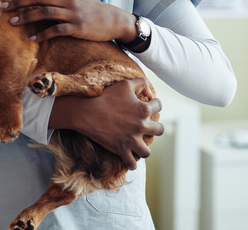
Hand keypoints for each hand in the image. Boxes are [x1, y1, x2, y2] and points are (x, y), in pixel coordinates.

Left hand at [3, 0, 135, 42]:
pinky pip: (56, 30)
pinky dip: (43, 34)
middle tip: (3, 8)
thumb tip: (39, 2)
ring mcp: (73, 13)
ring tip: (12, 22)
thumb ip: (59, 0)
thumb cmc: (93, 11)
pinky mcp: (78, 27)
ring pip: (44, 12)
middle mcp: (67, 0)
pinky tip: (33, 38)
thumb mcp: (76, 0)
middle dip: (18, 2)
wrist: (115, 20)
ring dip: (26, 16)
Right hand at [49, 78, 163, 169]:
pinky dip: (132, 163)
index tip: (150, 105)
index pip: (159, 106)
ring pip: (147, 151)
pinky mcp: (120, 149)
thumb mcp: (125, 84)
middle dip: (155, 127)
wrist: (87, 112)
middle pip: (160, 130)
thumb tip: (150, 94)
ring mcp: (131, 140)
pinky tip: (130, 158)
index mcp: (144, 109)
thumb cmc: (106, 96)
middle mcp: (141, 126)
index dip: (155, 104)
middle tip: (147, 127)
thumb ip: (142, 83)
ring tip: (139, 145)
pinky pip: (131, 163)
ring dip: (145, 148)